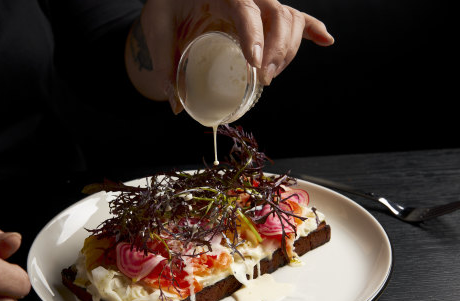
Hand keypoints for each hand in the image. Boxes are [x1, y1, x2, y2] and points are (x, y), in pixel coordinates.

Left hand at [125, 0, 333, 111]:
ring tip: (271, 76)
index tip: (255, 63)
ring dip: (289, 50)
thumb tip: (178, 105)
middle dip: (277, 50)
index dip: (254, 36)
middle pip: (277, 15)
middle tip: (263, 79)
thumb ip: (165, 62)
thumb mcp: (158, 28)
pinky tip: (326, 40)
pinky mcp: (265, 10)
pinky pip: (296, 17)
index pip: (245, 9)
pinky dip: (312, 29)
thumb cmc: (165, 3)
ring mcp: (259, 1)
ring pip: (289, 19)